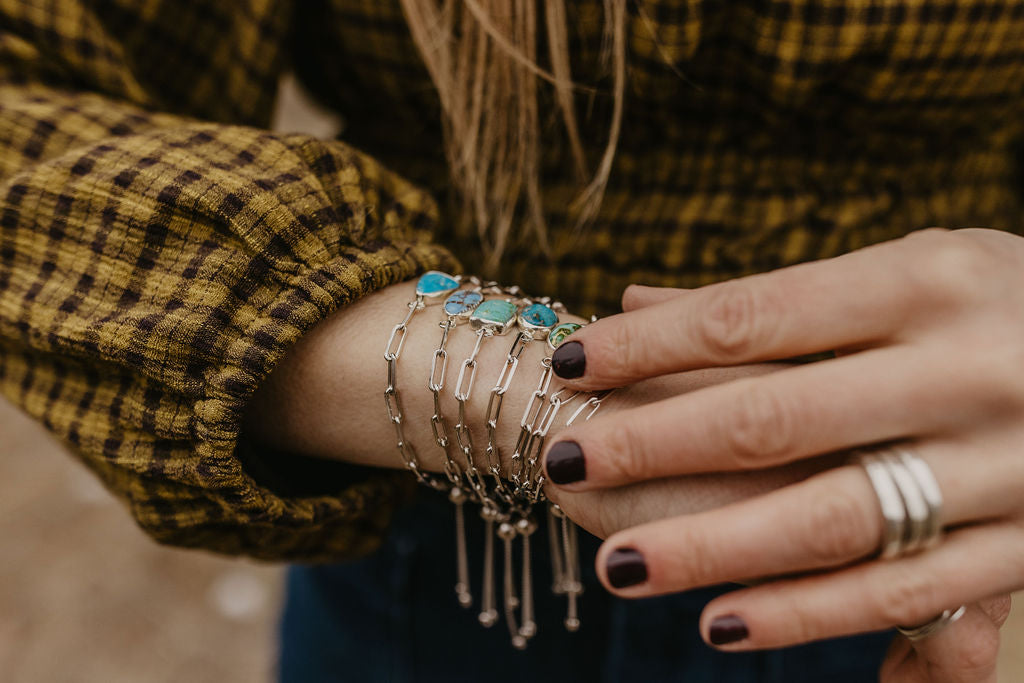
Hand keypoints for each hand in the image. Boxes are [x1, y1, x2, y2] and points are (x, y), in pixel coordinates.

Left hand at [540, 228, 1023, 671]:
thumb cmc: (998, 304)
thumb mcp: (908, 271)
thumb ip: (773, 301)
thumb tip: (632, 304)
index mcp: (928, 279)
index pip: (751, 316)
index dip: (648, 345)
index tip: (570, 364)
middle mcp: (968, 367)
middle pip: (774, 418)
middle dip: (653, 444)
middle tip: (562, 458)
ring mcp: (1006, 463)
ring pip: (831, 520)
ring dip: (712, 550)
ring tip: (620, 569)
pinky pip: (904, 590)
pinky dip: (809, 614)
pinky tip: (722, 624)